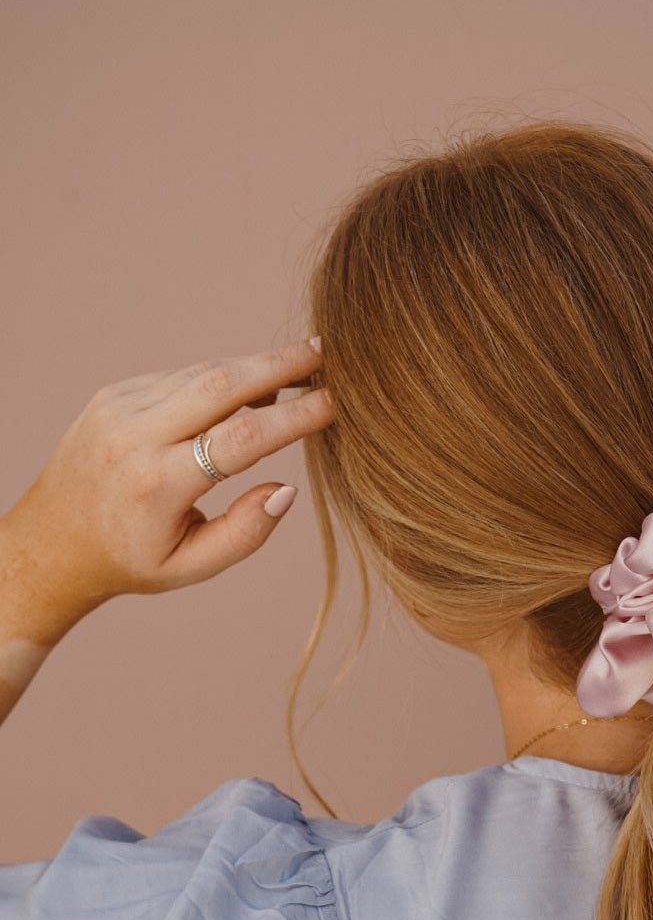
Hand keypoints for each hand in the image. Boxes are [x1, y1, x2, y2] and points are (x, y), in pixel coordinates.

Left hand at [1, 338, 332, 643]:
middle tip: (326, 353)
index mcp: (156, 485)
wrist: (52, 541)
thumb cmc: (130, 559)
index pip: (241, 439)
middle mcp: (134, 437)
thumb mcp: (190, 567)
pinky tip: (251, 383)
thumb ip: (244, 534)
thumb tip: (287, 490)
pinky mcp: (114, 394)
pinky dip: (220, 377)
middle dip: (279, 365)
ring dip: (254, 366)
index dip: (293, 417)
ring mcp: (119, 408)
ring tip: (301, 365)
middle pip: (221, 384)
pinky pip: (179, 376)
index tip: (333, 404)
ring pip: (201, 373)